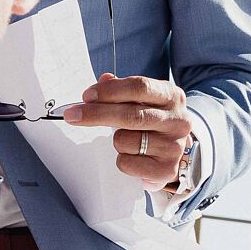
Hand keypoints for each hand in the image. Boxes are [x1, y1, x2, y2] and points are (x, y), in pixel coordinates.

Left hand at [58, 73, 192, 189]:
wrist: (175, 150)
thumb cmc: (152, 119)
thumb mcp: (142, 99)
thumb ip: (121, 89)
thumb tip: (103, 80)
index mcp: (172, 96)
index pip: (139, 87)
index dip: (110, 91)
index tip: (86, 96)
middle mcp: (178, 120)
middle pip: (130, 115)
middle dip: (96, 114)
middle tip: (72, 115)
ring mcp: (174, 146)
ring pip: (126, 140)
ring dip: (115, 140)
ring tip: (124, 139)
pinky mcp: (167, 169)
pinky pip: (128, 163)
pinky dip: (121, 160)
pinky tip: (131, 155)